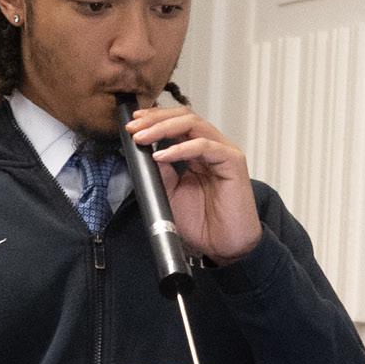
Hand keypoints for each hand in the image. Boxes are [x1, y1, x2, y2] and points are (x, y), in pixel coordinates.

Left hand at [126, 102, 262, 262]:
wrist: (223, 246)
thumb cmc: (202, 223)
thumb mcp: (170, 193)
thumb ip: (160, 171)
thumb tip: (143, 150)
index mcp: (196, 152)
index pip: (176, 123)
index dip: (154, 120)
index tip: (131, 125)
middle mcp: (211, 146)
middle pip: (184, 116)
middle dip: (155, 119)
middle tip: (133, 128)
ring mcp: (222, 151)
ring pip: (193, 124)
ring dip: (163, 128)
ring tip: (142, 138)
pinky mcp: (232, 161)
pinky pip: (205, 146)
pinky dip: (180, 148)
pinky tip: (161, 156)